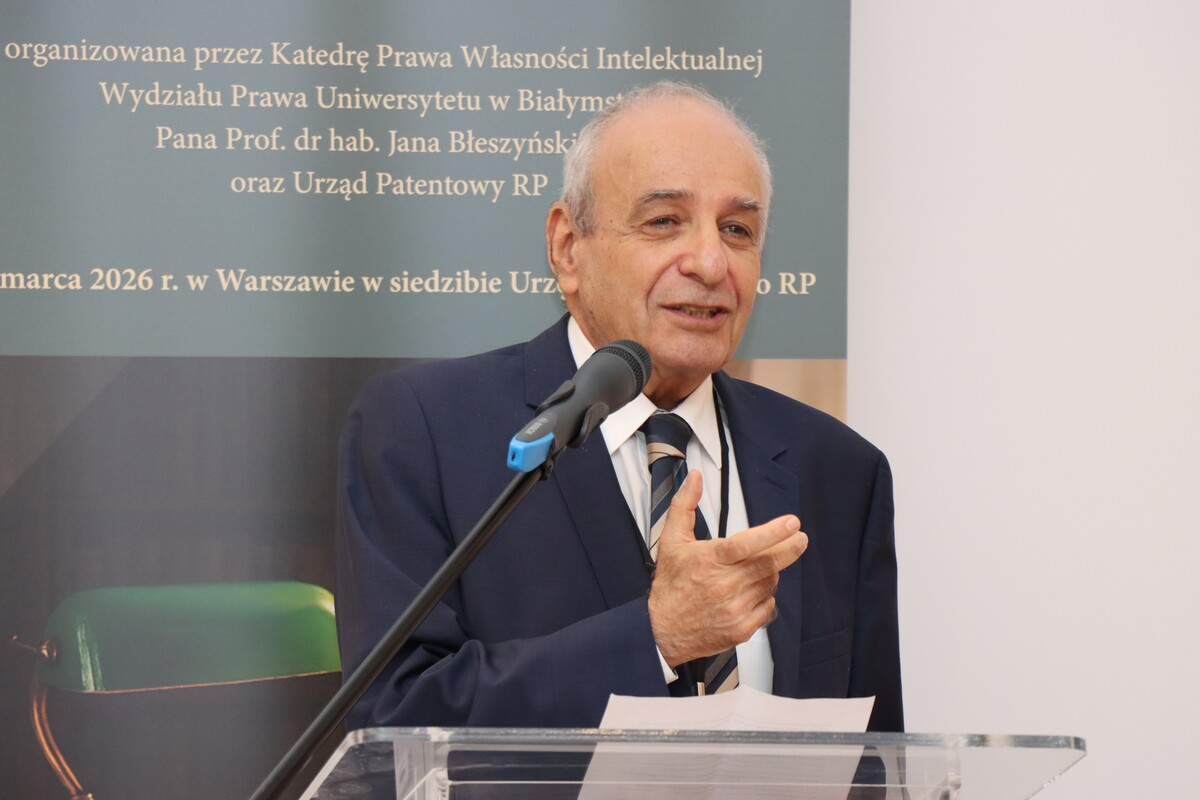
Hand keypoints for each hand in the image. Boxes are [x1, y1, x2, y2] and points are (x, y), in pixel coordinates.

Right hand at [647, 472, 806, 667]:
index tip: (792, 523)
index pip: (748, 543)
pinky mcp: (742, 628)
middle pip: (769, 563)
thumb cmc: (670, 585)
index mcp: (710, 560)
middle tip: (800, 539)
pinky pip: (768, 607)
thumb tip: (695, 478)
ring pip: (770, 583)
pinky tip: (753, 591)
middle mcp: (725, 584)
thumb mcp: (671, 540)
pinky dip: (766, 597)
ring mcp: (735, 608)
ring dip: (771, 572)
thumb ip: (685, 505)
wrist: (662, 630)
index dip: (774, 532)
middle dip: (789, 548)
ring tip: (760, 567)